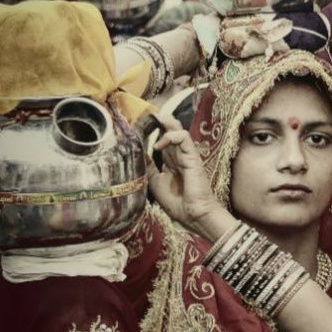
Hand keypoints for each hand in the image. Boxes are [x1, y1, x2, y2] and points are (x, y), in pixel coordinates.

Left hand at [148, 116, 222, 235]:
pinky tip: (159, 145)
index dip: (151, 131)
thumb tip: (137, 154)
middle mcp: (178, 155)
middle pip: (171, 130)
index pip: (162, 139)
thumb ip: (148, 167)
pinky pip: (184, 137)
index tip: (137, 126)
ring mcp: (186, 154)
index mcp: (171, 161)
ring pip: (178, 129)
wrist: (194, 215)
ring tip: (155, 119)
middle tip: (146, 116)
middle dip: (159, 120)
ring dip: (166, 122)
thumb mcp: (156, 183)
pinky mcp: (192, 156)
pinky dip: (171, 136)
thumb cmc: (178, 203)